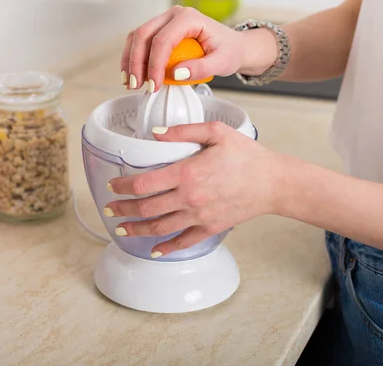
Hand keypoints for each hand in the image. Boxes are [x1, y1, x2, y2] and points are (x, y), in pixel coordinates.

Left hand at [104, 121, 284, 256]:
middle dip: (122, 210)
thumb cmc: (247, 156)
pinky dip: (166, 248)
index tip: (112, 186)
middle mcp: (189, 197)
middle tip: (109, 209)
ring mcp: (199, 216)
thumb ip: (183, 131)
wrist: (273, 182)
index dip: (122, 186)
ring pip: (159, 227)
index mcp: (187, 172)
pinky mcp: (210, 228)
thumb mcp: (216, 132)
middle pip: (145, 208)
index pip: (143, 183)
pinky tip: (154, 250)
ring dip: (136, 230)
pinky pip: (183, 241)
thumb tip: (155, 133)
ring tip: (121, 230)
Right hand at [120, 5, 277, 91]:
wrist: (233, 47)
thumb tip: (177, 73)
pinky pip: (140, 42)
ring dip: (130, 60)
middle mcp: (173, 15)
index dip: (154, 64)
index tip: (153, 86)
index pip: (163, 40)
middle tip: (136, 85)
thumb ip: (201, 68)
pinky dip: (134, 59)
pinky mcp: (160, 31)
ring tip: (132, 83)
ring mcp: (165, 21)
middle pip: (143, 35)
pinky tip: (134, 75)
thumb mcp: (222, 63)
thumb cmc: (229, 51)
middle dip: (136, 62)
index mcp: (189, 18)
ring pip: (137, 37)